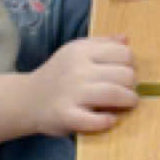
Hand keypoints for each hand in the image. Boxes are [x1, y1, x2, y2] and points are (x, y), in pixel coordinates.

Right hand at [22, 37, 137, 137]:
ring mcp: (71, 92)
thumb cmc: (58, 75)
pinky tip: (109, 120)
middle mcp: (77, 69)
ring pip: (114, 94)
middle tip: (128, 92)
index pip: (124, 54)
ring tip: (127, 104)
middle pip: (124, 75)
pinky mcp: (66, 115)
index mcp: (81, 50)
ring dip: (128, 101)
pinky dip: (107, 121)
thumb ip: (101, 44)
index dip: (131, 65)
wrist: (27, 99)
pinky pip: (96, 120)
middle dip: (131, 85)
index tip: (125, 74)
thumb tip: (126, 39)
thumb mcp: (76, 51)